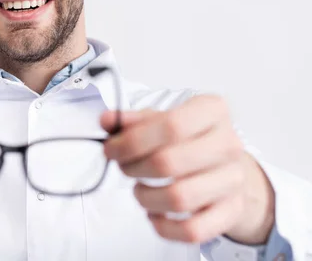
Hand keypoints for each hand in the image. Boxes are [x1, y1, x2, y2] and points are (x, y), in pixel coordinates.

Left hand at [100, 94, 274, 243]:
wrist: (225, 165)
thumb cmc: (188, 139)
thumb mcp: (162, 119)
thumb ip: (133, 120)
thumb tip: (108, 120)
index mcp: (212, 110)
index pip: (170, 126)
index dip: (132, 140)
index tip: (111, 148)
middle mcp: (229, 144)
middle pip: (169, 162)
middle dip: (133, 168)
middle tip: (124, 167)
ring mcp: (233, 180)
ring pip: (179, 198)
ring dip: (146, 198)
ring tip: (139, 189)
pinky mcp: (231, 211)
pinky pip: (193, 230)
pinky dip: (165, 227)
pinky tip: (155, 213)